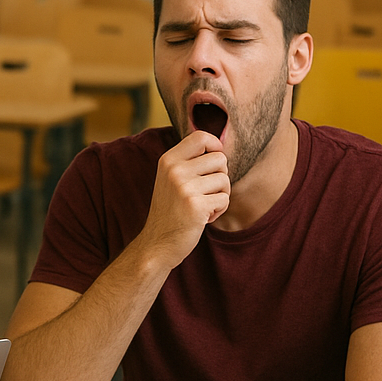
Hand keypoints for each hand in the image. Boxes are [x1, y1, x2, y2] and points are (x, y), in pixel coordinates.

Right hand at [134, 131, 229, 270]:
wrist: (157, 244)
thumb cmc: (171, 211)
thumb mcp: (171, 179)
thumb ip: (189, 161)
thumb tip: (220, 146)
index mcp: (168, 160)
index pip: (201, 136)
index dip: (215, 145)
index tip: (214, 163)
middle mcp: (175, 170)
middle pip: (220, 158)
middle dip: (220, 176)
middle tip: (206, 192)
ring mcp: (184, 188)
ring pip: (225, 180)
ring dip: (220, 195)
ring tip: (203, 206)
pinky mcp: (196, 206)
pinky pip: (224, 199)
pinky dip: (218, 210)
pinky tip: (203, 218)